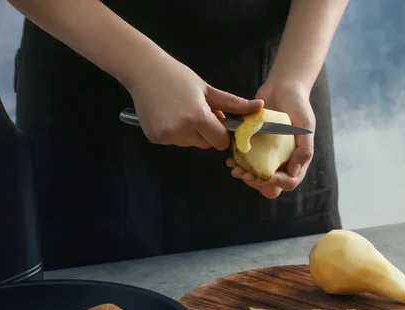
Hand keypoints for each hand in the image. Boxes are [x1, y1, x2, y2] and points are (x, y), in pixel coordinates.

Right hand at [126, 56, 262, 148]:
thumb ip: (234, 104)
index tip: (217, 121)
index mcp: (198, 118)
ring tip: (181, 111)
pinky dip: (175, 132)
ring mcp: (166, 136)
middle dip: (206, 132)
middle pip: (206, 144)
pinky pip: (175, 141)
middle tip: (197, 111)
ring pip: (190, 143)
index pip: (220, 142)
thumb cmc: (179, 77)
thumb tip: (261, 107)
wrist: (143, 70)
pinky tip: (168, 115)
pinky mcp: (155, 138)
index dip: (222, 133)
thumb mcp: (208, 90)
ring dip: (191, 132)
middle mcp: (181, 130)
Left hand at [226, 81, 314, 198]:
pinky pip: (245, 161)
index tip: (266, 176)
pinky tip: (230, 159)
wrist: (282, 87)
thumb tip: (293, 172)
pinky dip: (237, 163)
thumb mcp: (305, 125)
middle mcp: (282, 160)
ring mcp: (268, 154)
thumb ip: (304, 149)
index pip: (289, 181)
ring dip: (245, 176)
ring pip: (256, 176)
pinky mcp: (255, 146)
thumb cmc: (298, 104)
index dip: (278, 183)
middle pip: (271, 185)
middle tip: (246, 175)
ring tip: (234, 169)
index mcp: (297, 159)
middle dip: (257, 183)